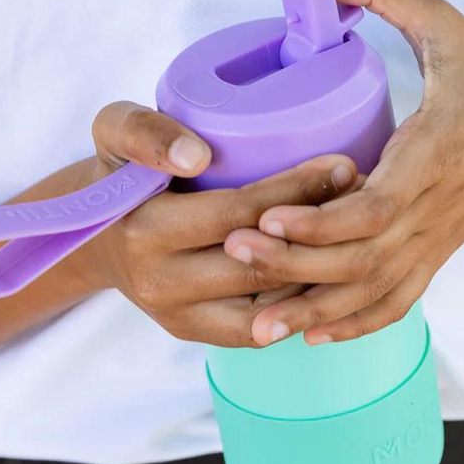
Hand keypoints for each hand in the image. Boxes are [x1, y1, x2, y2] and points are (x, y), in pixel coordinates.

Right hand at [78, 101, 356, 346]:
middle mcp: (158, 283)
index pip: (237, 214)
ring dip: (318, 273)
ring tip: (359, 233)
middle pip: (260, 262)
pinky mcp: (192, 332)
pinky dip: (296, 304)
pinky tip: (328, 272)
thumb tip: (195, 156)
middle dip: (320, 231)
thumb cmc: (120, 170)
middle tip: (366, 197)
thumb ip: (144, 132)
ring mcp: (177, 316)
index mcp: (142, 230)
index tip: (343, 165)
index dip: (295, 192)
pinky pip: (257, 329)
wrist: (97, 231)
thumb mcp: (114, 132)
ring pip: (268, 307)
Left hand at [222, 0, 463, 346]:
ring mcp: (435, 241)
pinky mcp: (434, 258)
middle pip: (363, 259)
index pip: (377, 205)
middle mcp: (435, 208)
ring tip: (256, 322)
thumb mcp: (447, 26)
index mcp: (438, 152)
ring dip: (314, 309)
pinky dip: (352, 325)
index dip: (321, 221)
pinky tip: (309, 333)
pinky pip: (394, 304)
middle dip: (295, 265)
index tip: (267, 215)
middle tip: (234, 251)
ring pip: (372, 292)